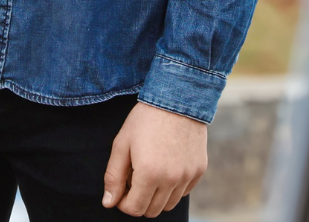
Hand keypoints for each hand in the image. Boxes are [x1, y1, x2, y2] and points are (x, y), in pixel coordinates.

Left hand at [101, 102, 206, 216]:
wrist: (178, 98)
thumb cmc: (145, 119)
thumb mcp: (122, 144)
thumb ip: (113, 176)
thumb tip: (108, 202)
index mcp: (149, 174)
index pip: (134, 209)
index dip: (123, 203)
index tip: (121, 189)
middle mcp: (171, 179)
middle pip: (152, 211)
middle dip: (138, 201)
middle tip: (133, 180)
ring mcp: (188, 176)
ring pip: (168, 204)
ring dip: (156, 196)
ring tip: (149, 173)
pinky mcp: (199, 170)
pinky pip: (183, 192)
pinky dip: (172, 187)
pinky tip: (165, 167)